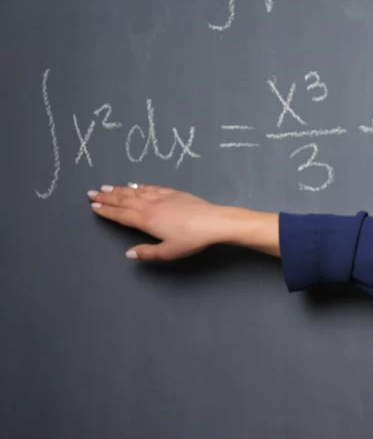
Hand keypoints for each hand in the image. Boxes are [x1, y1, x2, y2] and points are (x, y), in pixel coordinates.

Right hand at [88, 183, 229, 260]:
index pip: (121, 215)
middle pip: (125, 200)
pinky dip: (140, 186)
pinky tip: (135, 185)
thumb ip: (147, 253)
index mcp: (146, 221)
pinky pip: (152, 187)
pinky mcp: (174, 193)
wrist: (214, 221)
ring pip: (136, 192)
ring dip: (120, 190)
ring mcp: (163, 197)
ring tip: (107, 187)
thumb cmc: (192, 239)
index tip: (93, 206)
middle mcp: (151, 206)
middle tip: (91, 193)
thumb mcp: (168, 252)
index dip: (106, 211)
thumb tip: (129, 254)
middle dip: (107, 197)